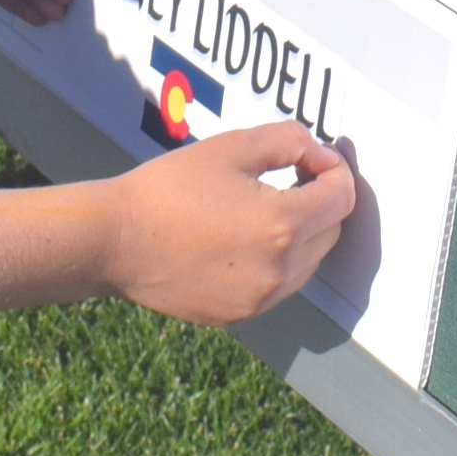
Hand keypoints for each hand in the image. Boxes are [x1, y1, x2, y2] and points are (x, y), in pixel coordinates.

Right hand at [104, 121, 354, 324]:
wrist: (115, 241)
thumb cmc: (166, 190)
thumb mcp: (229, 147)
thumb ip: (287, 140)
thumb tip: (320, 154)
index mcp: (282, 223)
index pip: (342, 197)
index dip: (334, 171)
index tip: (315, 159)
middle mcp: (281, 269)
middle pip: (331, 231)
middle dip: (320, 201)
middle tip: (291, 177)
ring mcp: (262, 299)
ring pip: (309, 263)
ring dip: (302, 234)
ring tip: (262, 209)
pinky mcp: (242, 315)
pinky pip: (279, 286)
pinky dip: (276, 263)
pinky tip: (241, 240)